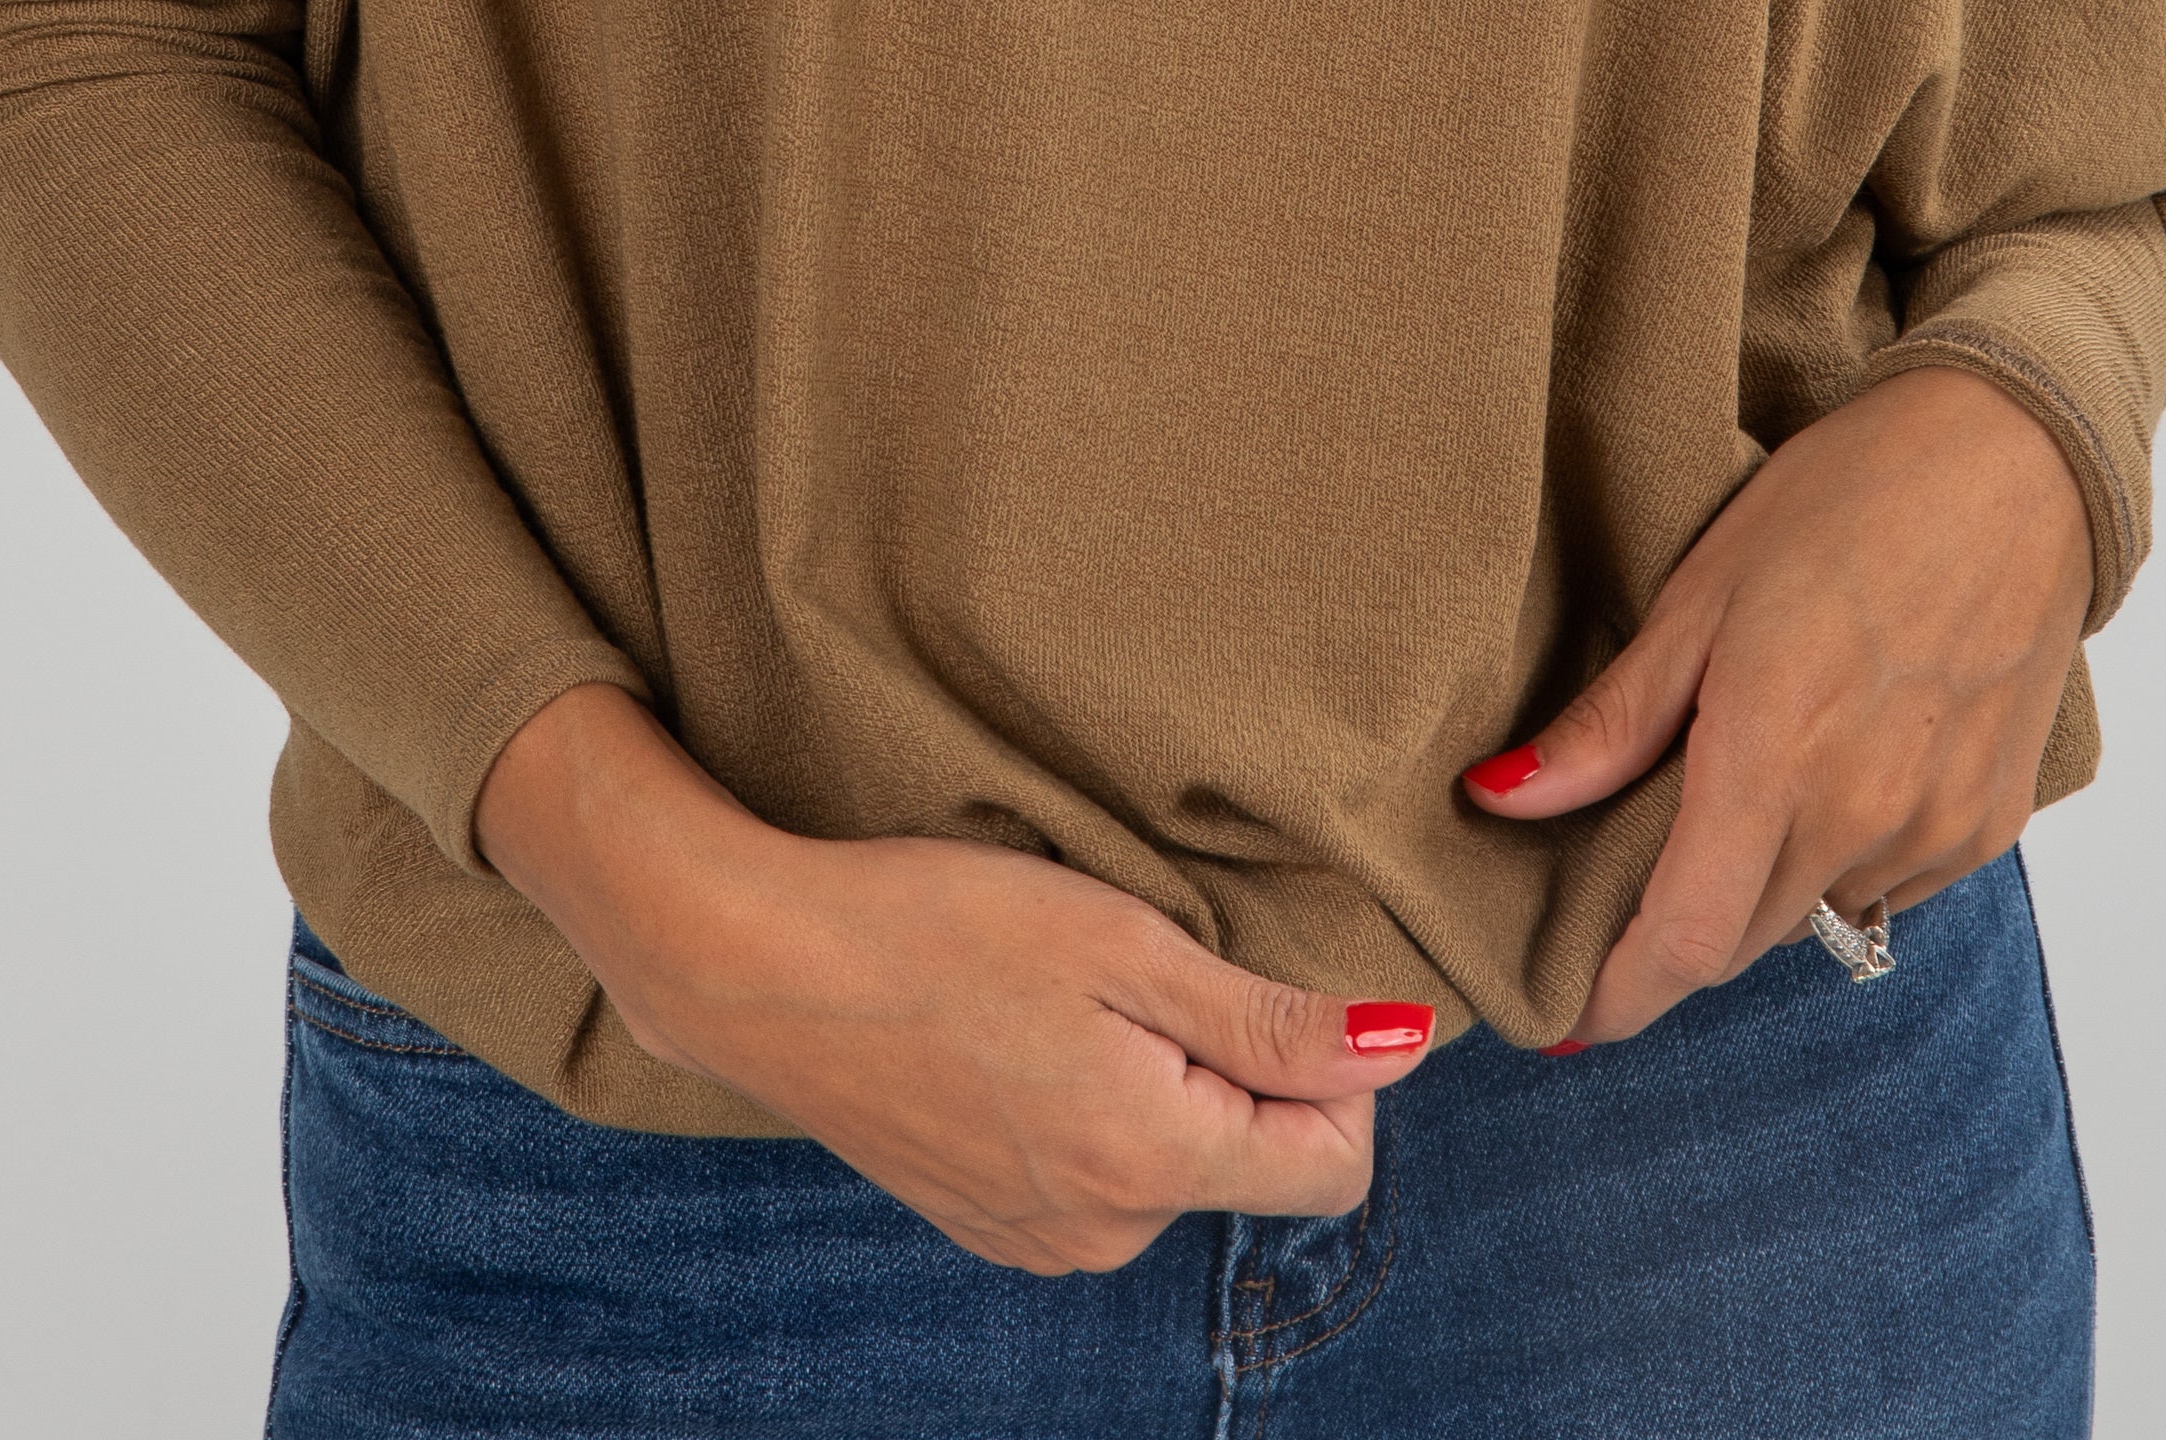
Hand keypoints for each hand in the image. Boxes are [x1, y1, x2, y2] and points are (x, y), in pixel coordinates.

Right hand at [475, 685, 1434, 1271]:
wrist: (760, 966)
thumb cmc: (940, 924)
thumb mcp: (1121, 943)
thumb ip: (1269, 1019)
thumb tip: (1406, 1050)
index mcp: (1153, 1163)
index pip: (1336, 1163)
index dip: (1332, 1065)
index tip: (1254, 978)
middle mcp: (1105, 1232)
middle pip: (1253, 1161)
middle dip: (1235, 1066)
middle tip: (1142, 964)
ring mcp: (1039, 1241)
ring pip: (1173, 1164)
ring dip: (1158, 1083)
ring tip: (1067, 992)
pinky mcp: (987, 1224)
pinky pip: (1097, 1178)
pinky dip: (1091, 1106)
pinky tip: (1021, 1034)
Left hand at [1464, 365, 2092, 1042]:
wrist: (2017, 459)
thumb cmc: (1849, 497)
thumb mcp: (1702, 590)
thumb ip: (1612, 721)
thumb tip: (1502, 800)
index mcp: (1775, 760)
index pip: (1682, 942)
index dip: (1617, 996)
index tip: (1566, 1017)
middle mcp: (1863, 818)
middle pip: (1741, 939)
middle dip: (1674, 933)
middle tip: (1625, 886)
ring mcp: (1937, 829)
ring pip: (1817, 913)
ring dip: (1762, 887)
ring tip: (1739, 793)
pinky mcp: (1991, 823)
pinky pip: (1891, 884)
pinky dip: (1842, 856)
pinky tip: (1831, 772)